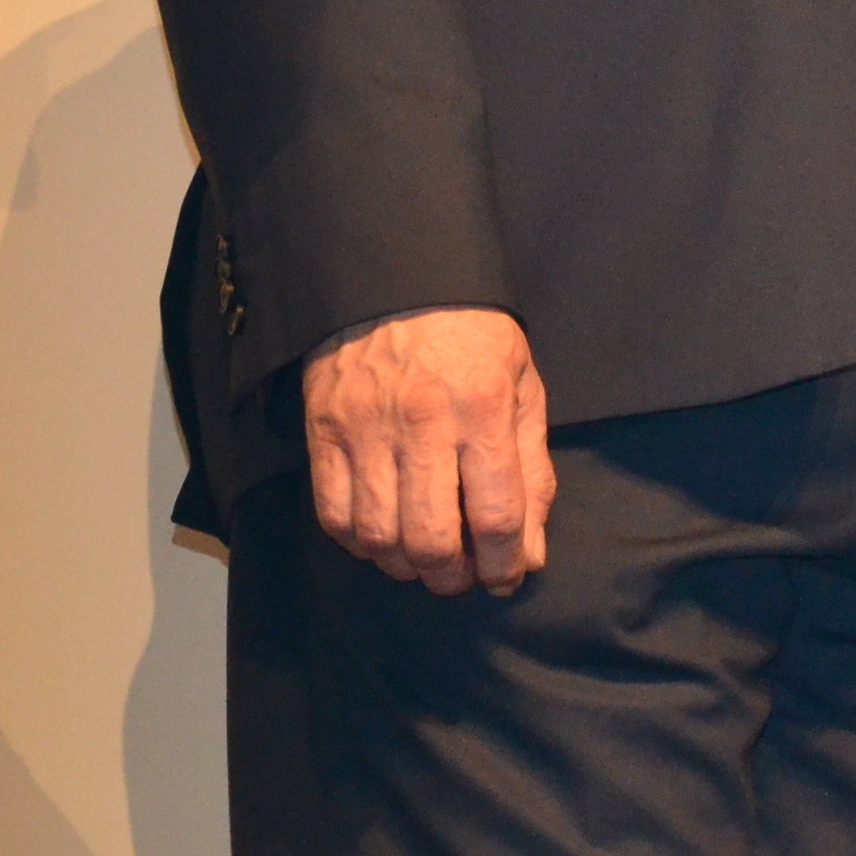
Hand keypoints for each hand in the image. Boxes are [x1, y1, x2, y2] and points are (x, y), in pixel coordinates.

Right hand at [302, 306, 554, 593]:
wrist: (397, 277)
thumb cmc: (472, 335)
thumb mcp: (523, 387)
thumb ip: (532, 471)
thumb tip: (530, 551)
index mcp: (482, 409)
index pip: (496, 515)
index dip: (505, 563)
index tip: (507, 577)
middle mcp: (422, 424)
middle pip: (431, 539)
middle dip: (452, 578)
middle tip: (462, 577)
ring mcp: (366, 430)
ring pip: (378, 537)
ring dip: (404, 566)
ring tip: (424, 560)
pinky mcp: (324, 432)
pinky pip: (333, 515)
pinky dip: (359, 542)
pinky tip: (382, 536)